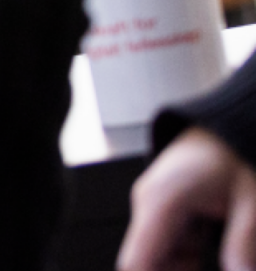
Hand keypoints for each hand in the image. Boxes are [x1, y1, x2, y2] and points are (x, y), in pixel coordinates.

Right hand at [119, 127, 255, 270]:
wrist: (224, 124)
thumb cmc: (234, 152)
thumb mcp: (251, 199)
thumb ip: (244, 243)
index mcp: (161, 202)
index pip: (136, 261)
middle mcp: (148, 205)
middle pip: (145, 261)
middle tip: (213, 266)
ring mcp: (152, 206)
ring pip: (158, 256)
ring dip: (182, 268)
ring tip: (223, 256)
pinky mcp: (162, 209)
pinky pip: (168, 244)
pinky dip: (187, 258)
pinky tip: (212, 251)